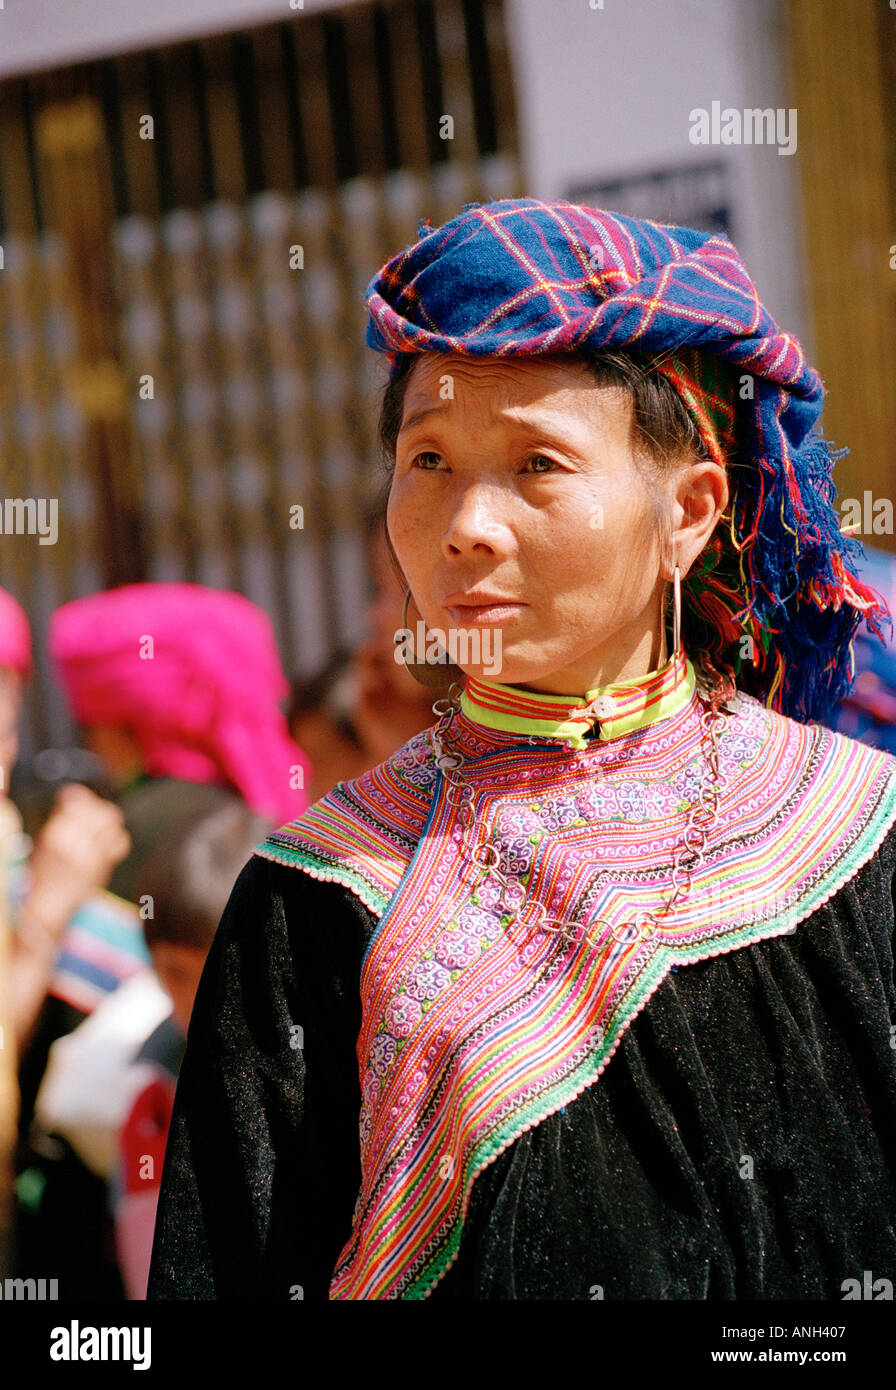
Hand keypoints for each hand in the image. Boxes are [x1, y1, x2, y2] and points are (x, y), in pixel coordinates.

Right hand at [26, 783, 130, 932]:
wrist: (48, 904)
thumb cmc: (43, 871)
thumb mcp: (44, 841)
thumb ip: (60, 819)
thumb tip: (76, 795)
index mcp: (54, 834)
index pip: (76, 802)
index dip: (81, 796)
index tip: (79, 797)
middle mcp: (73, 842)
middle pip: (98, 810)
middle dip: (99, 807)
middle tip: (97, 812)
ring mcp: (90, 855)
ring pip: (111, 823)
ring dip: (110, 820)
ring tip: (105, 825)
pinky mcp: (102, 867)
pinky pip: (119, 842)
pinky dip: (118, 837)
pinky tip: (110, 841)